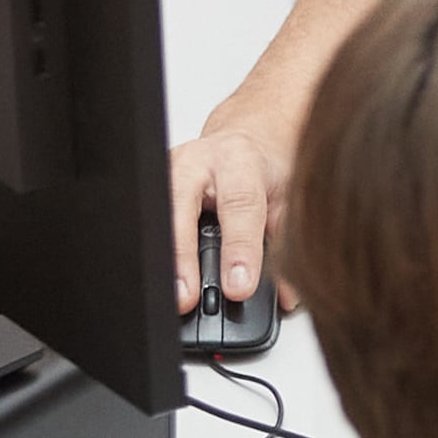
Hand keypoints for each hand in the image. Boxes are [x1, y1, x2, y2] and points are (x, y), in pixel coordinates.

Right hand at [167, 115, 299, 311]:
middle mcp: (197, 162)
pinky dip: (154, 252)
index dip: (239, 249)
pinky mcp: (153, 186)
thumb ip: (285, 245)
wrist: (243, 140)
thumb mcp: (285, 200)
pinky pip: (150, 219)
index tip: (239, 288)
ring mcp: (169, 172)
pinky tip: (158, 277)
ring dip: (164, 259)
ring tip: (171, 296)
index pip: (239, 204)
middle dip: (183, 258)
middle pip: (182, 208)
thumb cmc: (263, 171)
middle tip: (187, 298)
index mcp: (238, 159)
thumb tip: (287, 295)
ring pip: (159, 215)